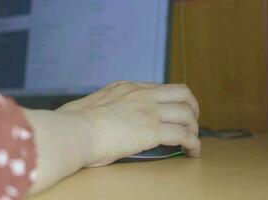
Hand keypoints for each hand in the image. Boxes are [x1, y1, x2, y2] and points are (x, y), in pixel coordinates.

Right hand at [57, 81, 200, 166]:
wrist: (74, 131)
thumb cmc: (73, 123)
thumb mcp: (91, 105)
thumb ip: (104, 106)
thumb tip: (102, 116)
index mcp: (126, 87)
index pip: (160, 88)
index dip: (171, 101)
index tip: (172, 112)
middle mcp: (142, 94)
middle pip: (182, 93)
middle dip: (191, 107)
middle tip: (190, 122)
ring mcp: (149, 110)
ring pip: (187, 113)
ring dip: (193, 128)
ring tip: (192, 141)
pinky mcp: (152, 129)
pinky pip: (184, 135)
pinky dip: (193, 144)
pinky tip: (192, 152)